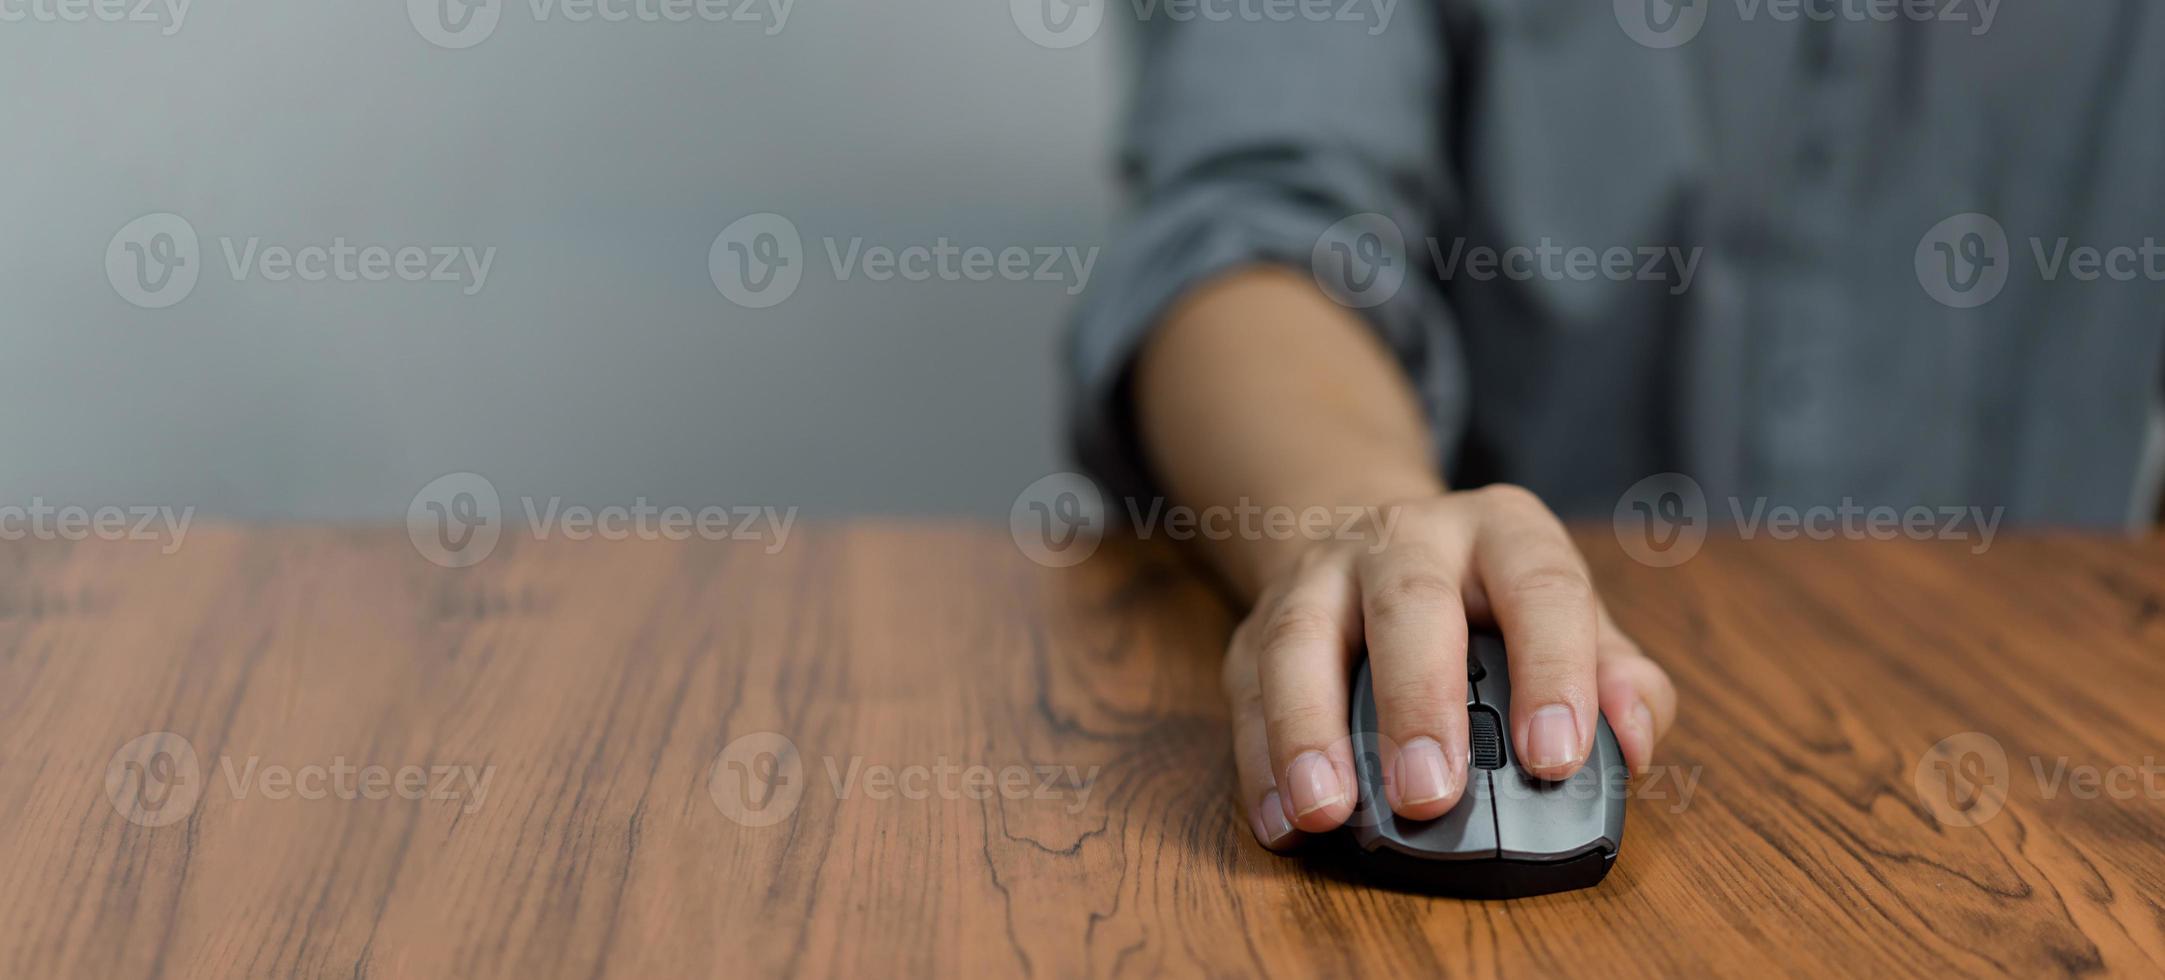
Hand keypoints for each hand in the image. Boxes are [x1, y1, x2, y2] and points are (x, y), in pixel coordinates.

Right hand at [1220, 484, 1677, 849]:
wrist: (1375, 540)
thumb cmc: (1489, 602)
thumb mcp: (1570, 619)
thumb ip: (1618, 678)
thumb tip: (1635, 741)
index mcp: (1503, 532)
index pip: (1540, 588)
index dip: (1553, 672)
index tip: (1554, 757)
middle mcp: (1408, 538)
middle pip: (1409, 606)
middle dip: (1417, 701)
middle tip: (1431, 793)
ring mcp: (1323, 575)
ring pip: (1302, 638)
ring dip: (1310, 729)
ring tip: (1328, 811)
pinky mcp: (1260, 624)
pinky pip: (1248, 688)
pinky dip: (1258, 759)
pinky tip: (1281, 817)